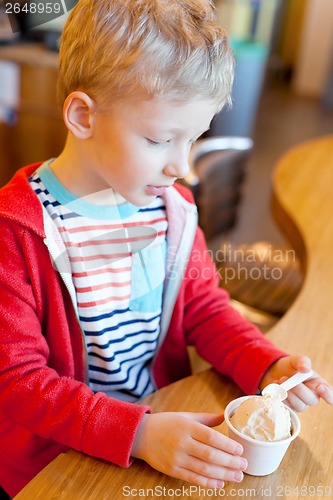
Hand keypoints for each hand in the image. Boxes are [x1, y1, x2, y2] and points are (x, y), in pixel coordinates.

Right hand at [131, 412, 247, 488]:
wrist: (141, 435)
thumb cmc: (166, 423)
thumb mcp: (186, 416)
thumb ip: (206, 419)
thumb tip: (225, 416)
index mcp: (187, 426)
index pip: (211, 437)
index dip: (227, 445)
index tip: (240, 450)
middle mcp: (182, 442)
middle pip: (210, 455)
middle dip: (230, 461)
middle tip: (244, 465)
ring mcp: (176, 457)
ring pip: (203, 468)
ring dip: (223, 474)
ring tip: (237, 476)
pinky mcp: (171, 469)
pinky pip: (192, 478)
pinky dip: (208, 482)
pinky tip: (220, 483)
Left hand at [260, 355, 332, 411]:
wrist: (273, 372)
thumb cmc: (290, 367)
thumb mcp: (295, 360)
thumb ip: (302, 361)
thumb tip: (306, 368)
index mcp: (319, 385)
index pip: (330, 395)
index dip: (328, 395)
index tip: (320, 387)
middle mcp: (312, 396)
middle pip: (312, 400)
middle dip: (299, 390)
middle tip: (287, 378)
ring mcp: (300, 403)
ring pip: (299, 406)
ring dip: (288, 393)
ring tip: (280, 380)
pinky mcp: (289, 408)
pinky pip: (287, 408)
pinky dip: (280, 397)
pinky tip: (276, 386)